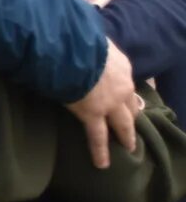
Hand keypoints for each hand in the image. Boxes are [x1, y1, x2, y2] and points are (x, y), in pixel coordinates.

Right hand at [69, 44, 145, 167]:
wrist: (70, 51)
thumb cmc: (75, 40)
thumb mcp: (90, 39)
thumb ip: (89, 46)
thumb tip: (77, 40)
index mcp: (121, 67)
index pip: (126, 83)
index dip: (123, 92)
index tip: (121, 97)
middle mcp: (122, 86)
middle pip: (131, 106)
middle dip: (132, 117)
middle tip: (131, 127)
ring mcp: (110, 103)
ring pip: (122, 124)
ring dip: (126, 136)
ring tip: (127, 147)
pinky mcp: (93, 115)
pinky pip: (97, 136)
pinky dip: (101, 151)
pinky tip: (102, 163)